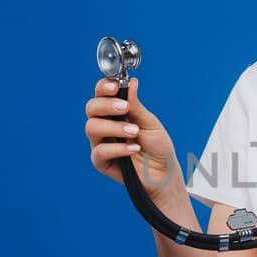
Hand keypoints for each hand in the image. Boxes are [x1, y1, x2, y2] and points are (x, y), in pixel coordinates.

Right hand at [85, 76, 182, 204]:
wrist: (164, 174)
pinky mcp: (101, 162)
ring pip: (92, 127)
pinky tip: (133, 148)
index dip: (103, 87)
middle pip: (91, 108)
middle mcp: (105, 125)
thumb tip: (132, 82)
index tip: (115, 86)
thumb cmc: (158, 147)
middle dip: (107, 105)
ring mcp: (101, 143)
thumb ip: (137, 106)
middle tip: (125, 108)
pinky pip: (100, 151)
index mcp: (115, 112)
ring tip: (134, 132)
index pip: (101, 94)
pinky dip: (117, 148)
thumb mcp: (150, 123)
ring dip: (114, 127)